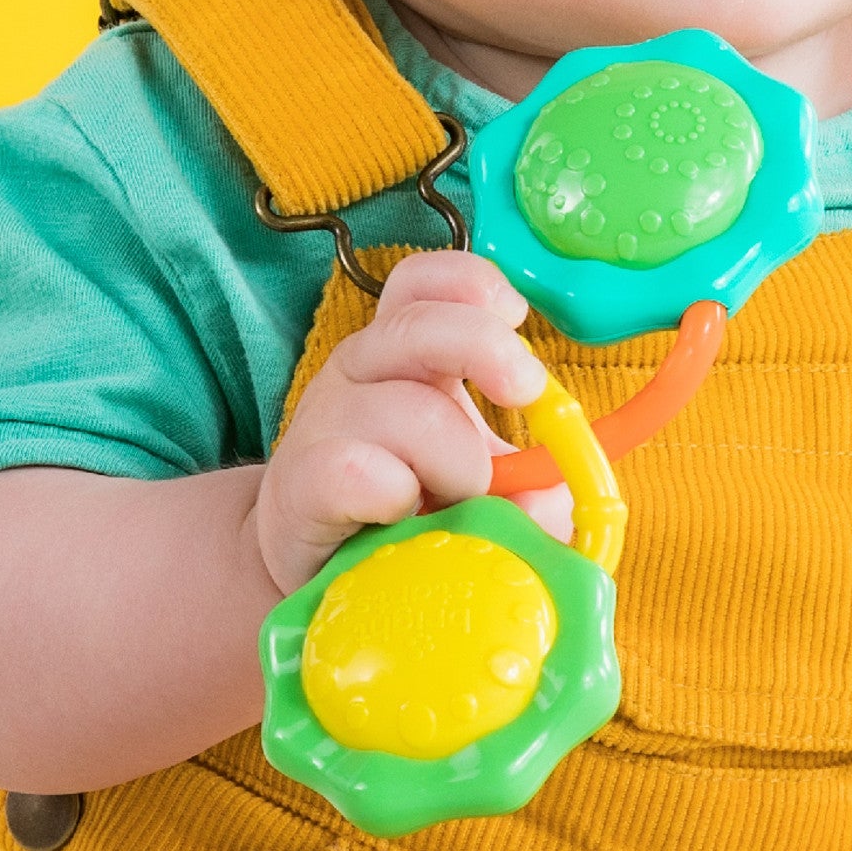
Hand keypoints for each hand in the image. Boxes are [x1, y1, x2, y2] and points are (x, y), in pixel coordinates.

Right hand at [250, 252, 546, 595]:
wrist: (317, 568)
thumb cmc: (411, 516)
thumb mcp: (485, 492)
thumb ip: (533, 489)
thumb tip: (550, 494)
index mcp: (405, 355)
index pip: (426, 282)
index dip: (476, 286)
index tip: (517, 321)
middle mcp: (361, 372)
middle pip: (420, 324)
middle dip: (489, 351)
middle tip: (524, 398)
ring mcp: (325, 424)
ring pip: (410, 410)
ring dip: (458, 464)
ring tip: (453, 503)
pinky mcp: (301, 485)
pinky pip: (355, 471)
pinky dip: (396, 495)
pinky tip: (400, 516)